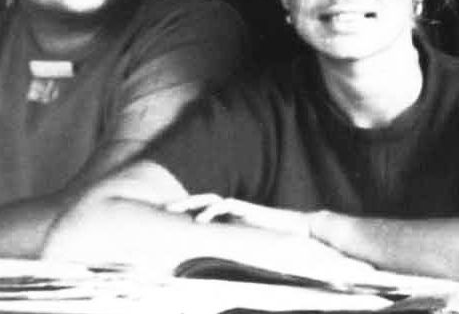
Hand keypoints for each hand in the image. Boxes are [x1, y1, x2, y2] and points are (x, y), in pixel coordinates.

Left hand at [165, 193, 312, 238]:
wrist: (295, 230)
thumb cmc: (271, 239)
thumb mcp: (244, 243)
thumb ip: (229, 243)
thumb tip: (210, 258)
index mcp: (227, 218)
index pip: (203, 209)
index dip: (187, 211)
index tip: (167, 218)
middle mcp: (230, 210)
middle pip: (202, 200)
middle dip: (182, 203)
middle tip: (163, 209)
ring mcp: (238, 208)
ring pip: (209, 199)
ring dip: (191, 203)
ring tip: (174, 209)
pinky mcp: (246, 208)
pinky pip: (225, 204)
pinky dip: (211, 210)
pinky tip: (200, 219)